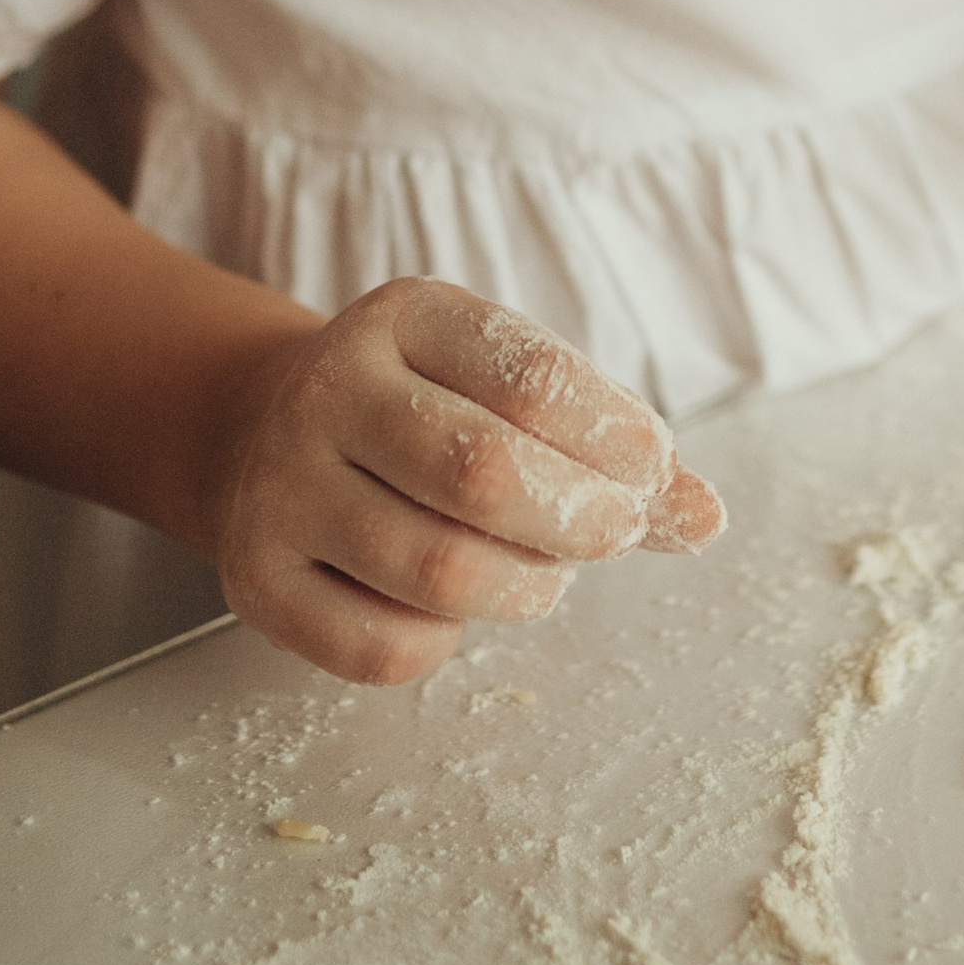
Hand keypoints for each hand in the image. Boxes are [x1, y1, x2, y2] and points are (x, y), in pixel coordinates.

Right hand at [209, 278, 723, 685]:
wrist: (259, 431)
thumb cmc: (426, 410)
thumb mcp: (507, 386)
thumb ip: (609, 445)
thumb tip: (707, 518)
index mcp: (405, 317)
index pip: (533, 377)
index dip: (616, 437)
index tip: (654, 470)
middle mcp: (329, 391)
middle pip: (482, 474)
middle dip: (580, 519)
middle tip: (616, 533)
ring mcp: (280, 487)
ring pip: (437, 571)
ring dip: (527, 587)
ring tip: (546, 570)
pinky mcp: (256, 581)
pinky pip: (382, 646)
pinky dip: (447, 642)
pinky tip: (458, 608)